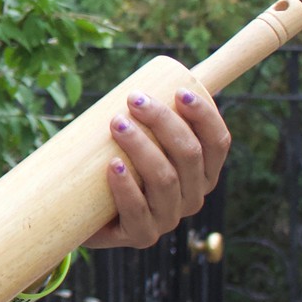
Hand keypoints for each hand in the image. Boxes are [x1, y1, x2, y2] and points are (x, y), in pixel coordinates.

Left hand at [82, 86, 231, 249]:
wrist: (83, 210)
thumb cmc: (117, 160)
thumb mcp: (140, 134)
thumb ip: (152, 110)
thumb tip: (165, 65)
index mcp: (203, 171)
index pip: (217, 142)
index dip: (204, 116)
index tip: (178, 91)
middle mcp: (193, 196)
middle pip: (189, 156)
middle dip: (163, 123)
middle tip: (133, 99)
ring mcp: (168, 218)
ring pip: (165, 180)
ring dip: (142, 148)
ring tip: (117, 124)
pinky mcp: (140, 235)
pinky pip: (138, 213)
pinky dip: (126, 188)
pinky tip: (112, 167)